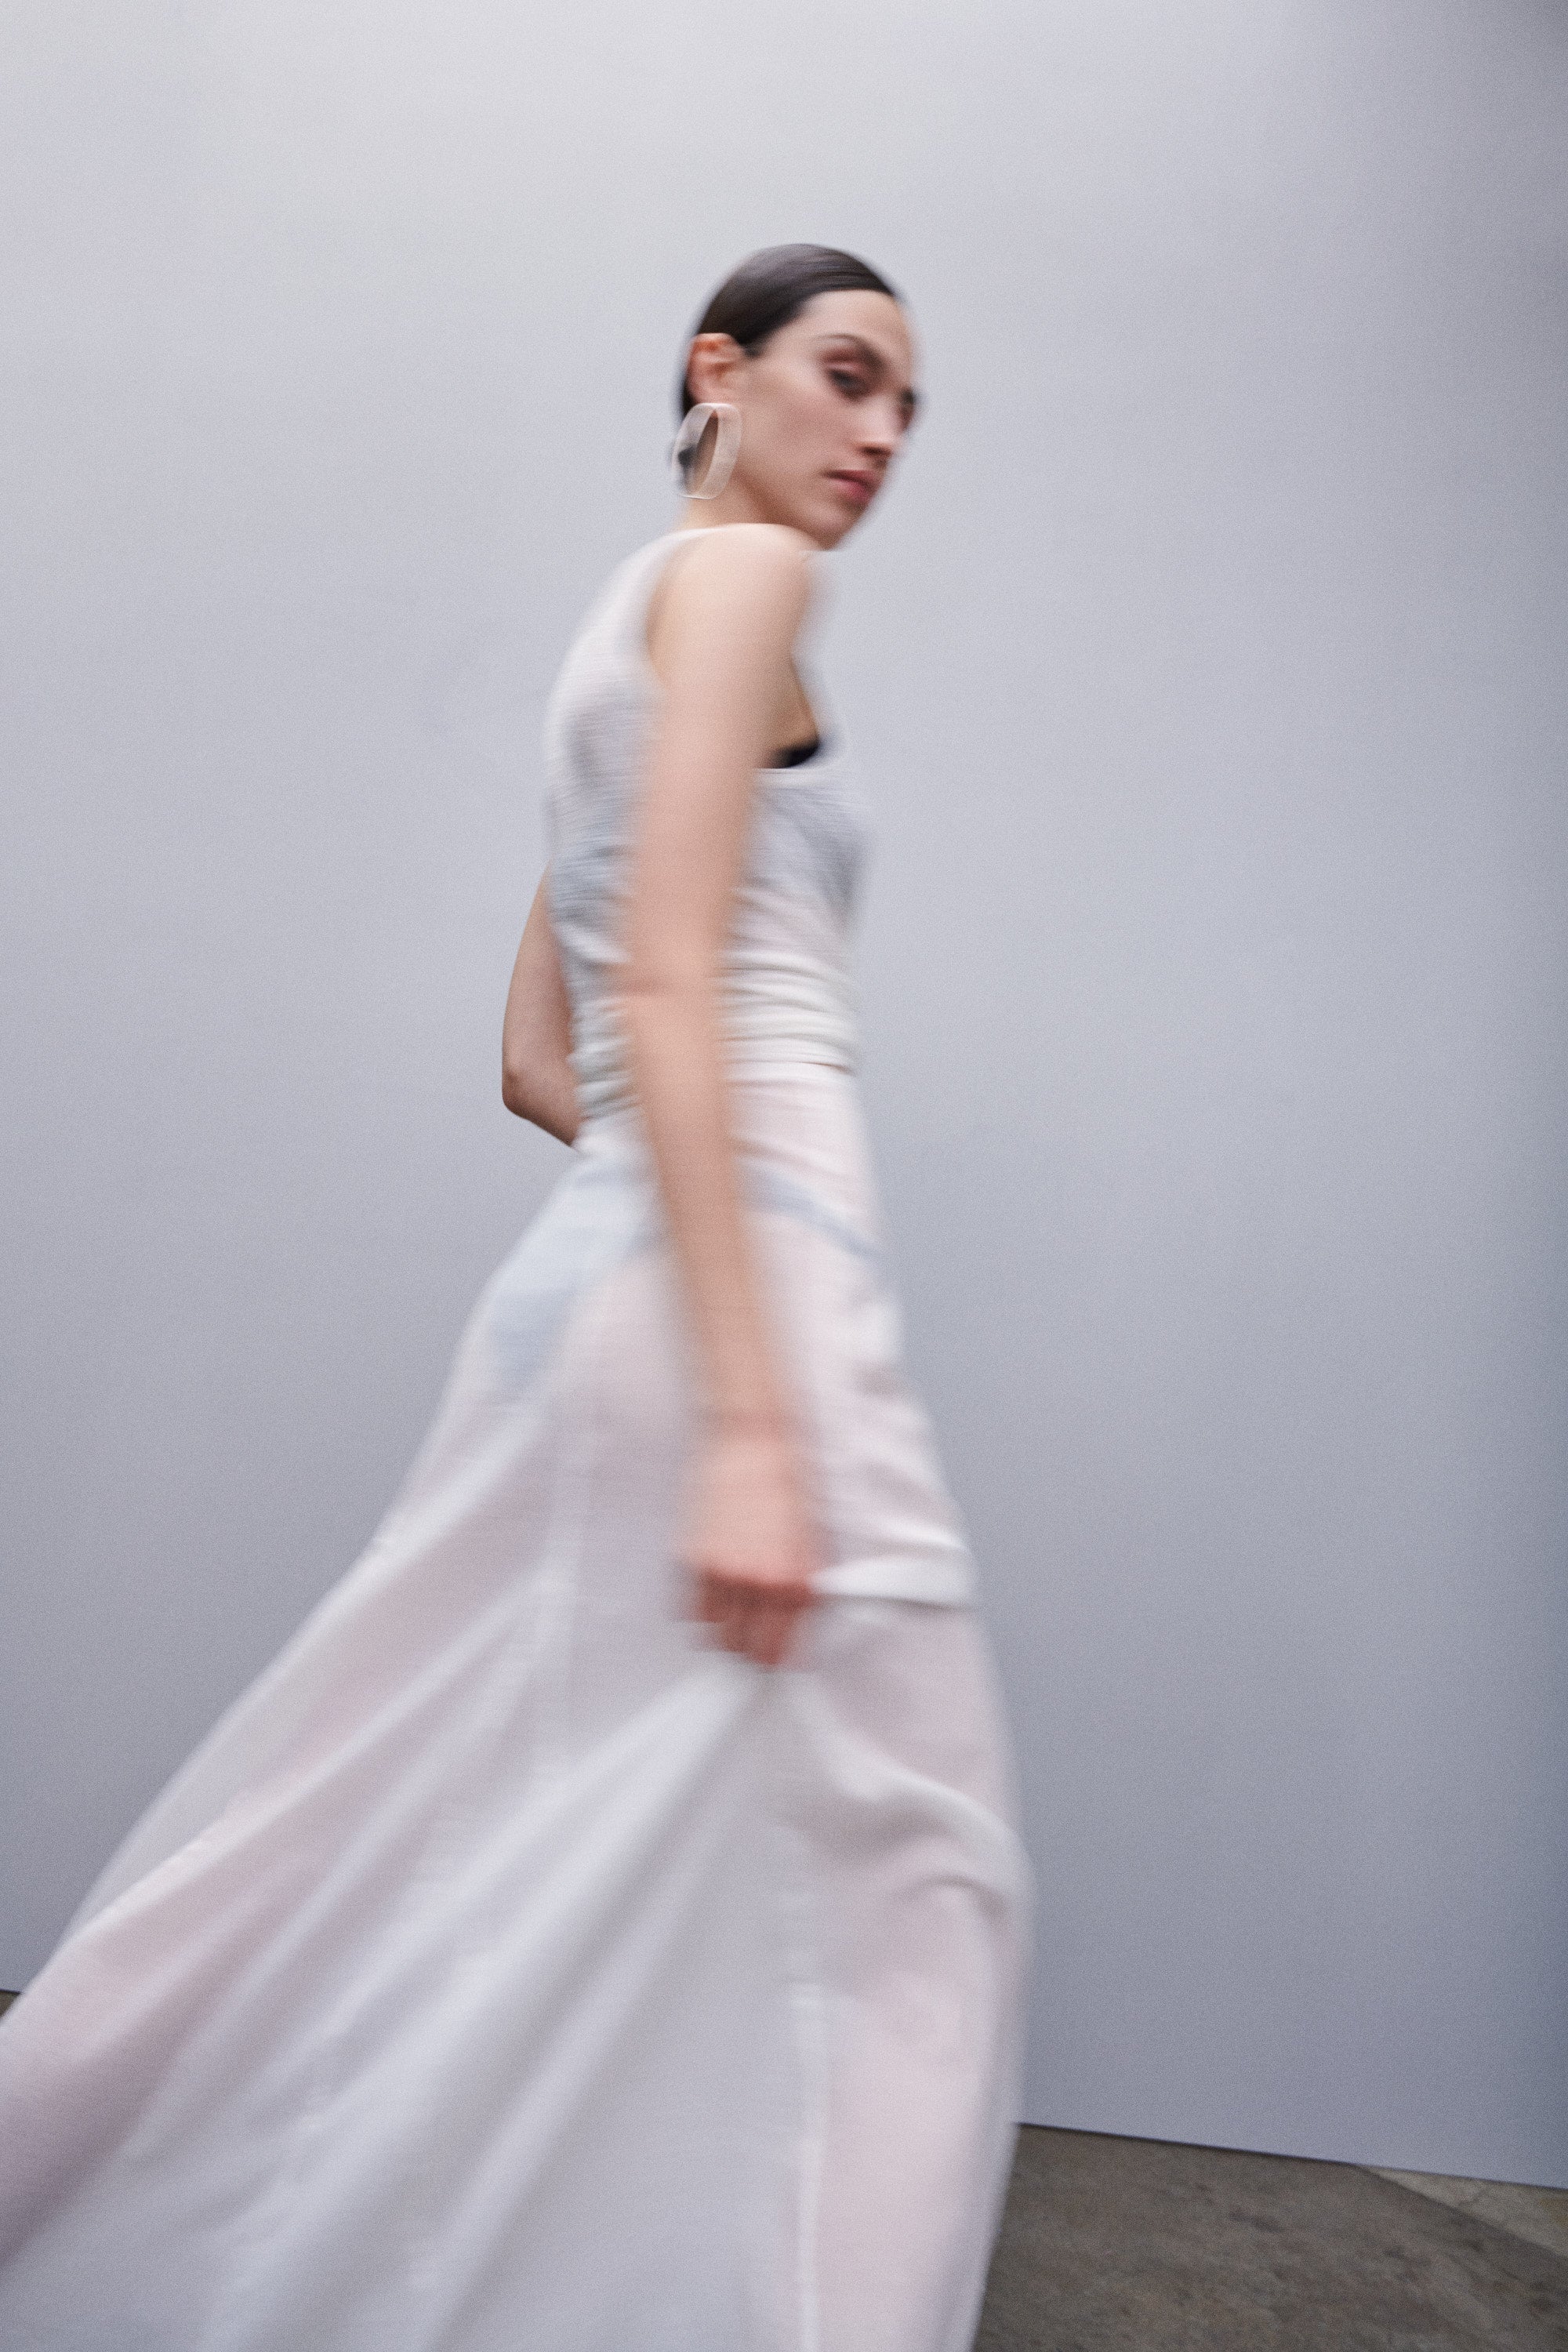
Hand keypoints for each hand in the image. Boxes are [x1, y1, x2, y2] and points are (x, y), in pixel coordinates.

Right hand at [679, 1419, 820, 1668]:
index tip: (771, 1659)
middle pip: (742, 1648)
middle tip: (749, 1631)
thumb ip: (802, 1587)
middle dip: (747, 1645)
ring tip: (732, 1601)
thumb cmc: (784, 1483)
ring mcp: (720, 1573)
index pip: (779, 1650)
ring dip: (723, 1624)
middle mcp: (758, 1584)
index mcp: (795, 1582)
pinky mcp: (690, 1559)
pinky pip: (690, 1608)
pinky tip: (715, 1581)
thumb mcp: (810, 1540)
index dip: (774, 1658)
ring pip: (713, 1633)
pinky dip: (701, 1602)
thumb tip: (794, 1622)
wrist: (751, 1441)